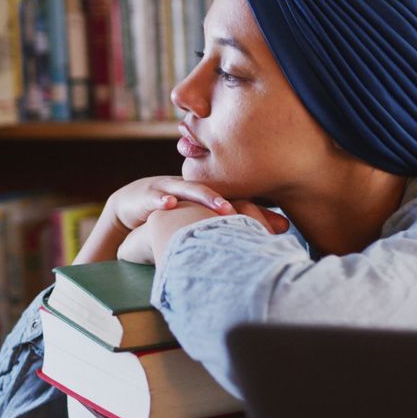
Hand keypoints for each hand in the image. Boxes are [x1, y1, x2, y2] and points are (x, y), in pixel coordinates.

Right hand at [117, 200, 290, 265]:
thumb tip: (280, 232)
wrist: (134, 200)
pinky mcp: (146, 194)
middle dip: (237, 205)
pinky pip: (154, 197)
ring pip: (190, 190)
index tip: (281, 227)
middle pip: (220, 194)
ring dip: (205, 198)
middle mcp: (194, 186)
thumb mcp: (204, 217)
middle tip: (258, 217)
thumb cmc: (178, 209)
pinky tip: (168, 205)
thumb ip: (236, 223)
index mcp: (212, 192)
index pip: (239, 200)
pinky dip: (161, 200)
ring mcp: (171, 188)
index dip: (258, 213)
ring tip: (222, 208)